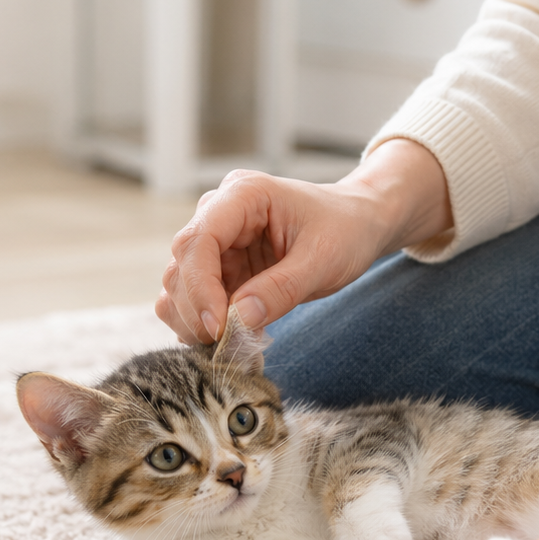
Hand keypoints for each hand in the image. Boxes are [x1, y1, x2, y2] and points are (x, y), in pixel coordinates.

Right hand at [156, 139, 451, 342]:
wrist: (359, 224)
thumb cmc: (345, 231)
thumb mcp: (323, 261)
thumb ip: (281, 289)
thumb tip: (237, 320)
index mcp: (243, 195)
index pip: (201, 239)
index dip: (200, 286)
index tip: (217, 327)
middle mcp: (219, 212)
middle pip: (182, 262)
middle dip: (195, 307)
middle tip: (223, 343)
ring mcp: (217, 240)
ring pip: (179, 281)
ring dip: (193, 317)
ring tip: (226, 343)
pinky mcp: (220, 265)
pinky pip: (193, 295)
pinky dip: (200, 319)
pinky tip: (225, 337)